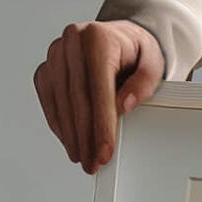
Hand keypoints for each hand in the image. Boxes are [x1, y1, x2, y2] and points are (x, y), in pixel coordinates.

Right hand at [33, 19, 164, 174]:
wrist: (120, 40)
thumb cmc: (136, 54)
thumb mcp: (152, 65)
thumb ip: (143, 84)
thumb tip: (123, 105)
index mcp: (97, 38)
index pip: (97, 89)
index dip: (101, 125)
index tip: (104, 152)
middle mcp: (73, 41)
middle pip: (76, 98)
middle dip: (84, 136)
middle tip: (92, 163)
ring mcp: (57, 53)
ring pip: (59, 100)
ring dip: (70, 134)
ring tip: (82, 157)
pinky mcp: (48, 66)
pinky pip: (48, 97)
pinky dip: (58, 122)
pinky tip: (69, 139)